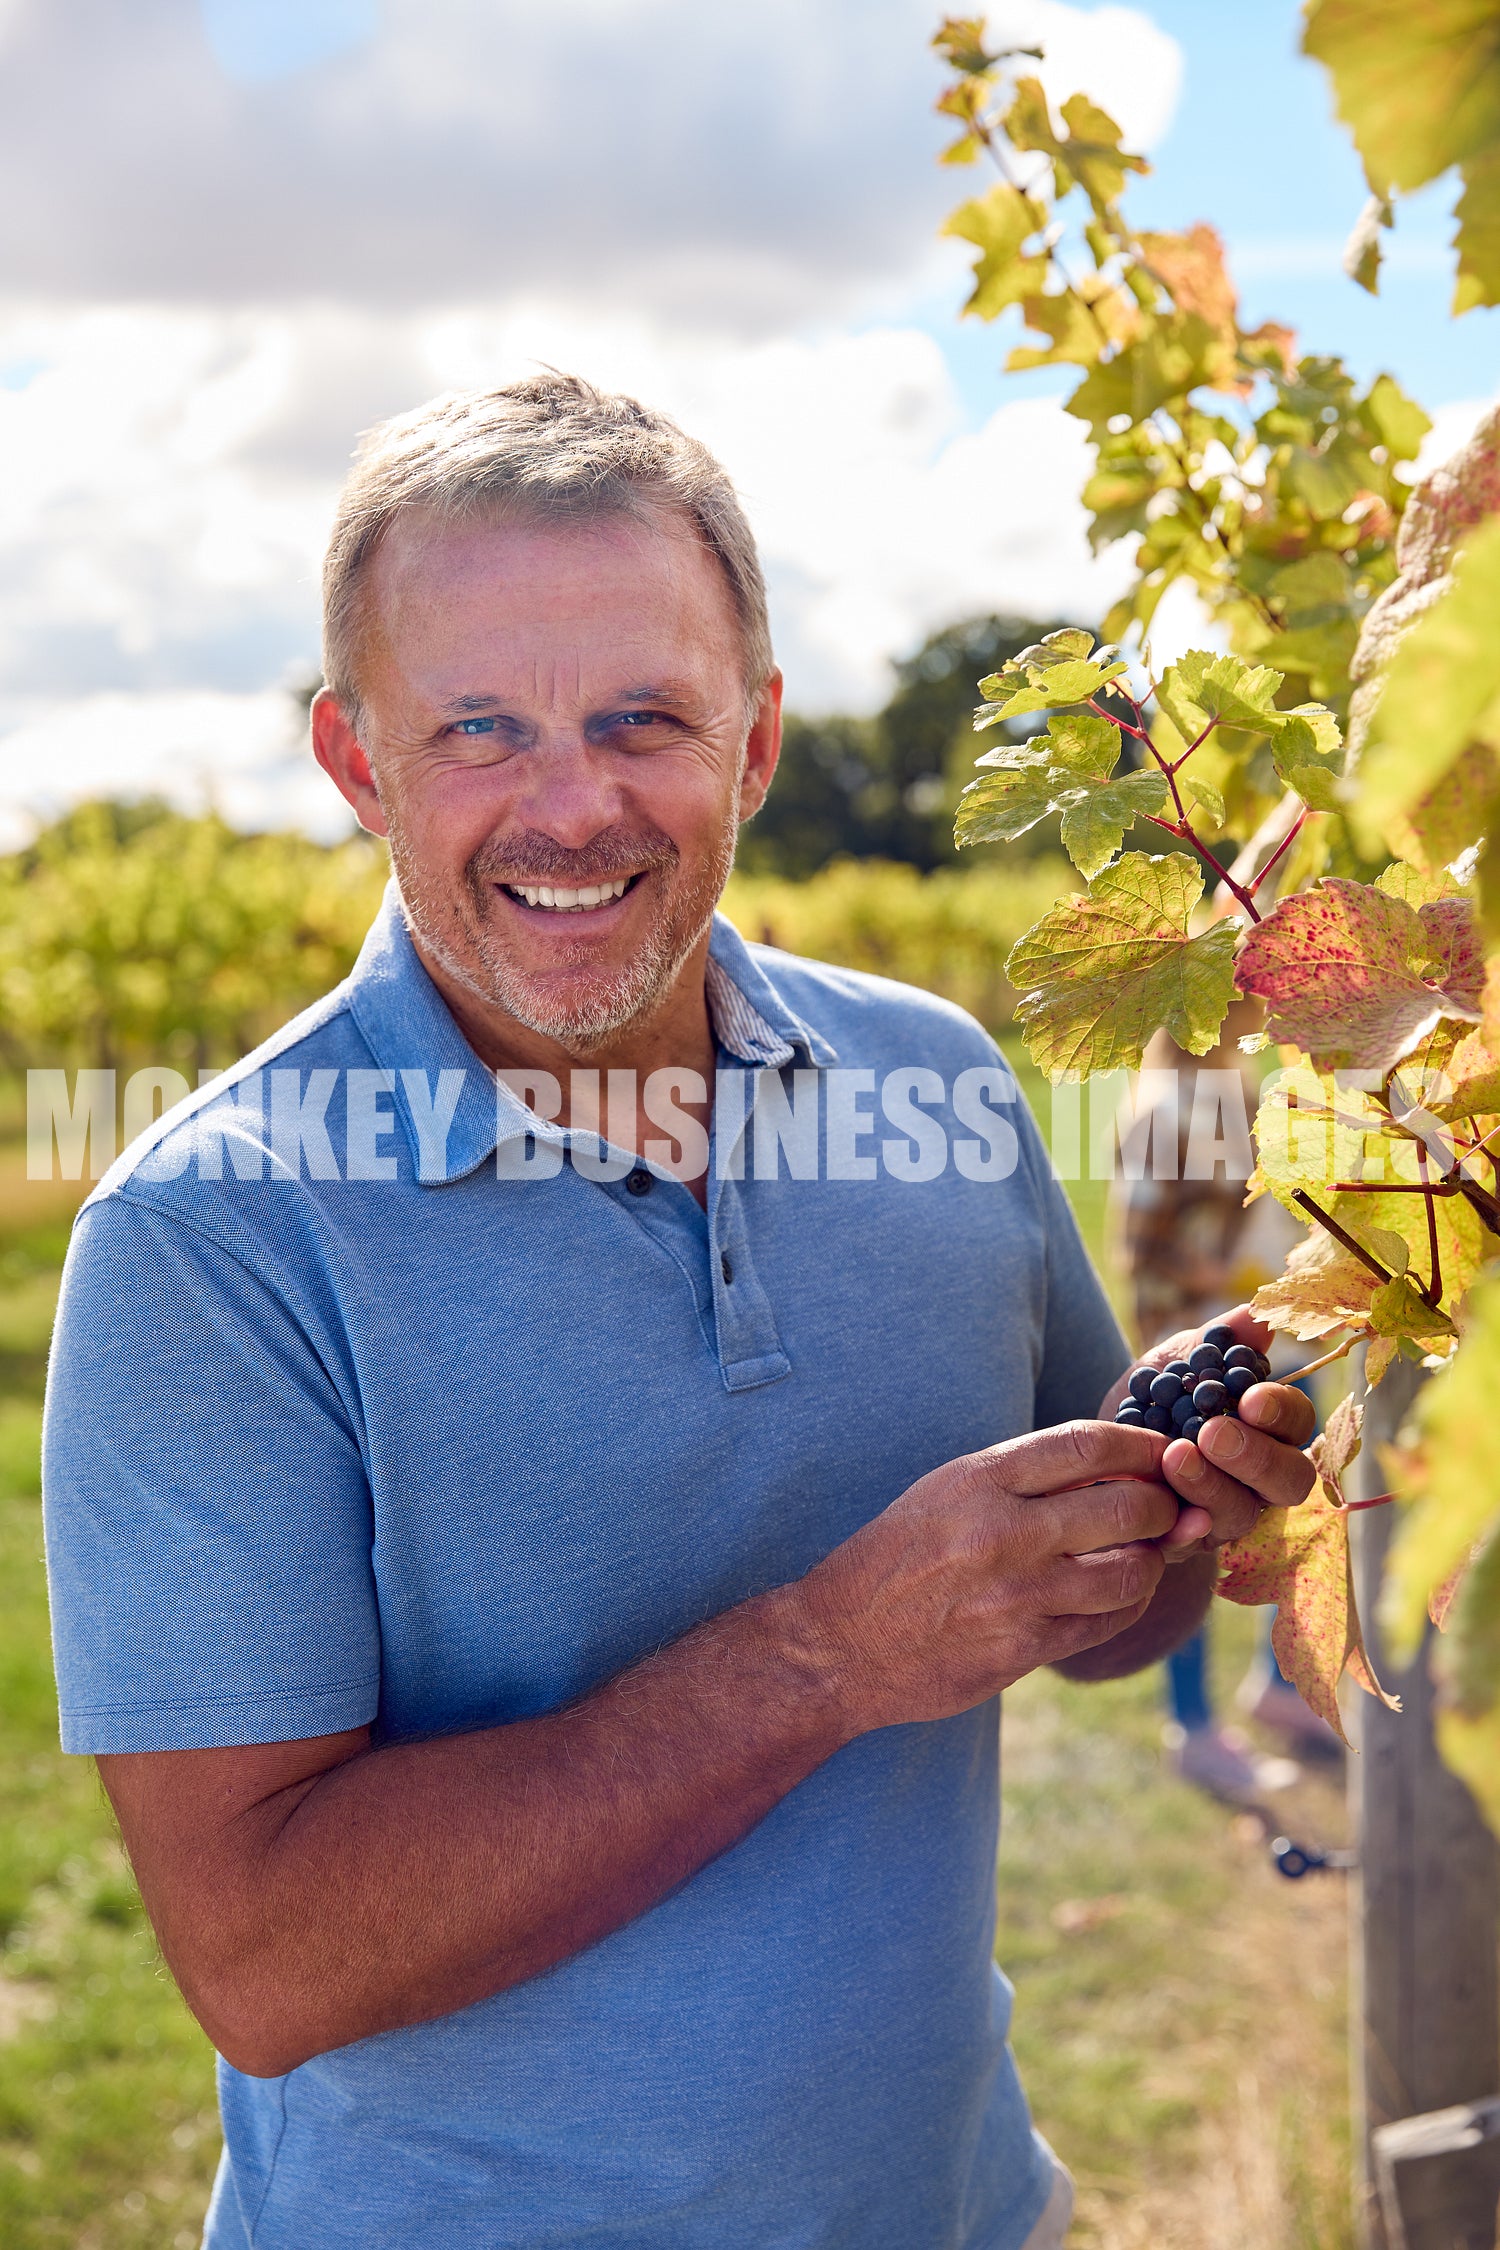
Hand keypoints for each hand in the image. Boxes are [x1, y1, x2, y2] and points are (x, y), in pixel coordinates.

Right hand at [797, 1421, 1181, 1732]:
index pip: (1086, 1444)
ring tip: (1148, 1552)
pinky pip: (1107, 1622)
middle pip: (1126, 1505)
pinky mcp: (1024, 1650)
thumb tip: (1120, 1466)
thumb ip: (1025, 1478)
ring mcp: (1016, 1596)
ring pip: (1130, 1571)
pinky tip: (1121, 1592)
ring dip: (1154, 1560)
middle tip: (1171, 1506)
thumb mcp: (946, 1492)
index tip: (1163, 1450)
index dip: (1142, 1444)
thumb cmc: (898, 1559)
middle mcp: (1001, 1532)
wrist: (841, 1645)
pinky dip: (1128, 1604)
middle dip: (1163, 1503)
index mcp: (978, 1481)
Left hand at [1098, 1305, 1314, 1554]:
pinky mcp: (1187, 1544)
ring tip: (1175, 1456)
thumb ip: (1217, 1341)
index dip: (1281, 1412)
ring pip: (1242, 1514)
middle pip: (1289, 1480)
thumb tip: (1255, 1315)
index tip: (1251, 1398)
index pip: (1297, 1423)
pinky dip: (1178, 1528)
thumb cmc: (1150, 1401)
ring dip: (1211, 1486)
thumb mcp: (1175, 1362)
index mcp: (1267, 1430)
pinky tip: (1159, 1504)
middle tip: (1214, 1433)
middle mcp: (1258, 1479)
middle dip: (1255, 1457)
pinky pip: (1192, 1544)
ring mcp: (1226, 1517)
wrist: (1097, 1451)